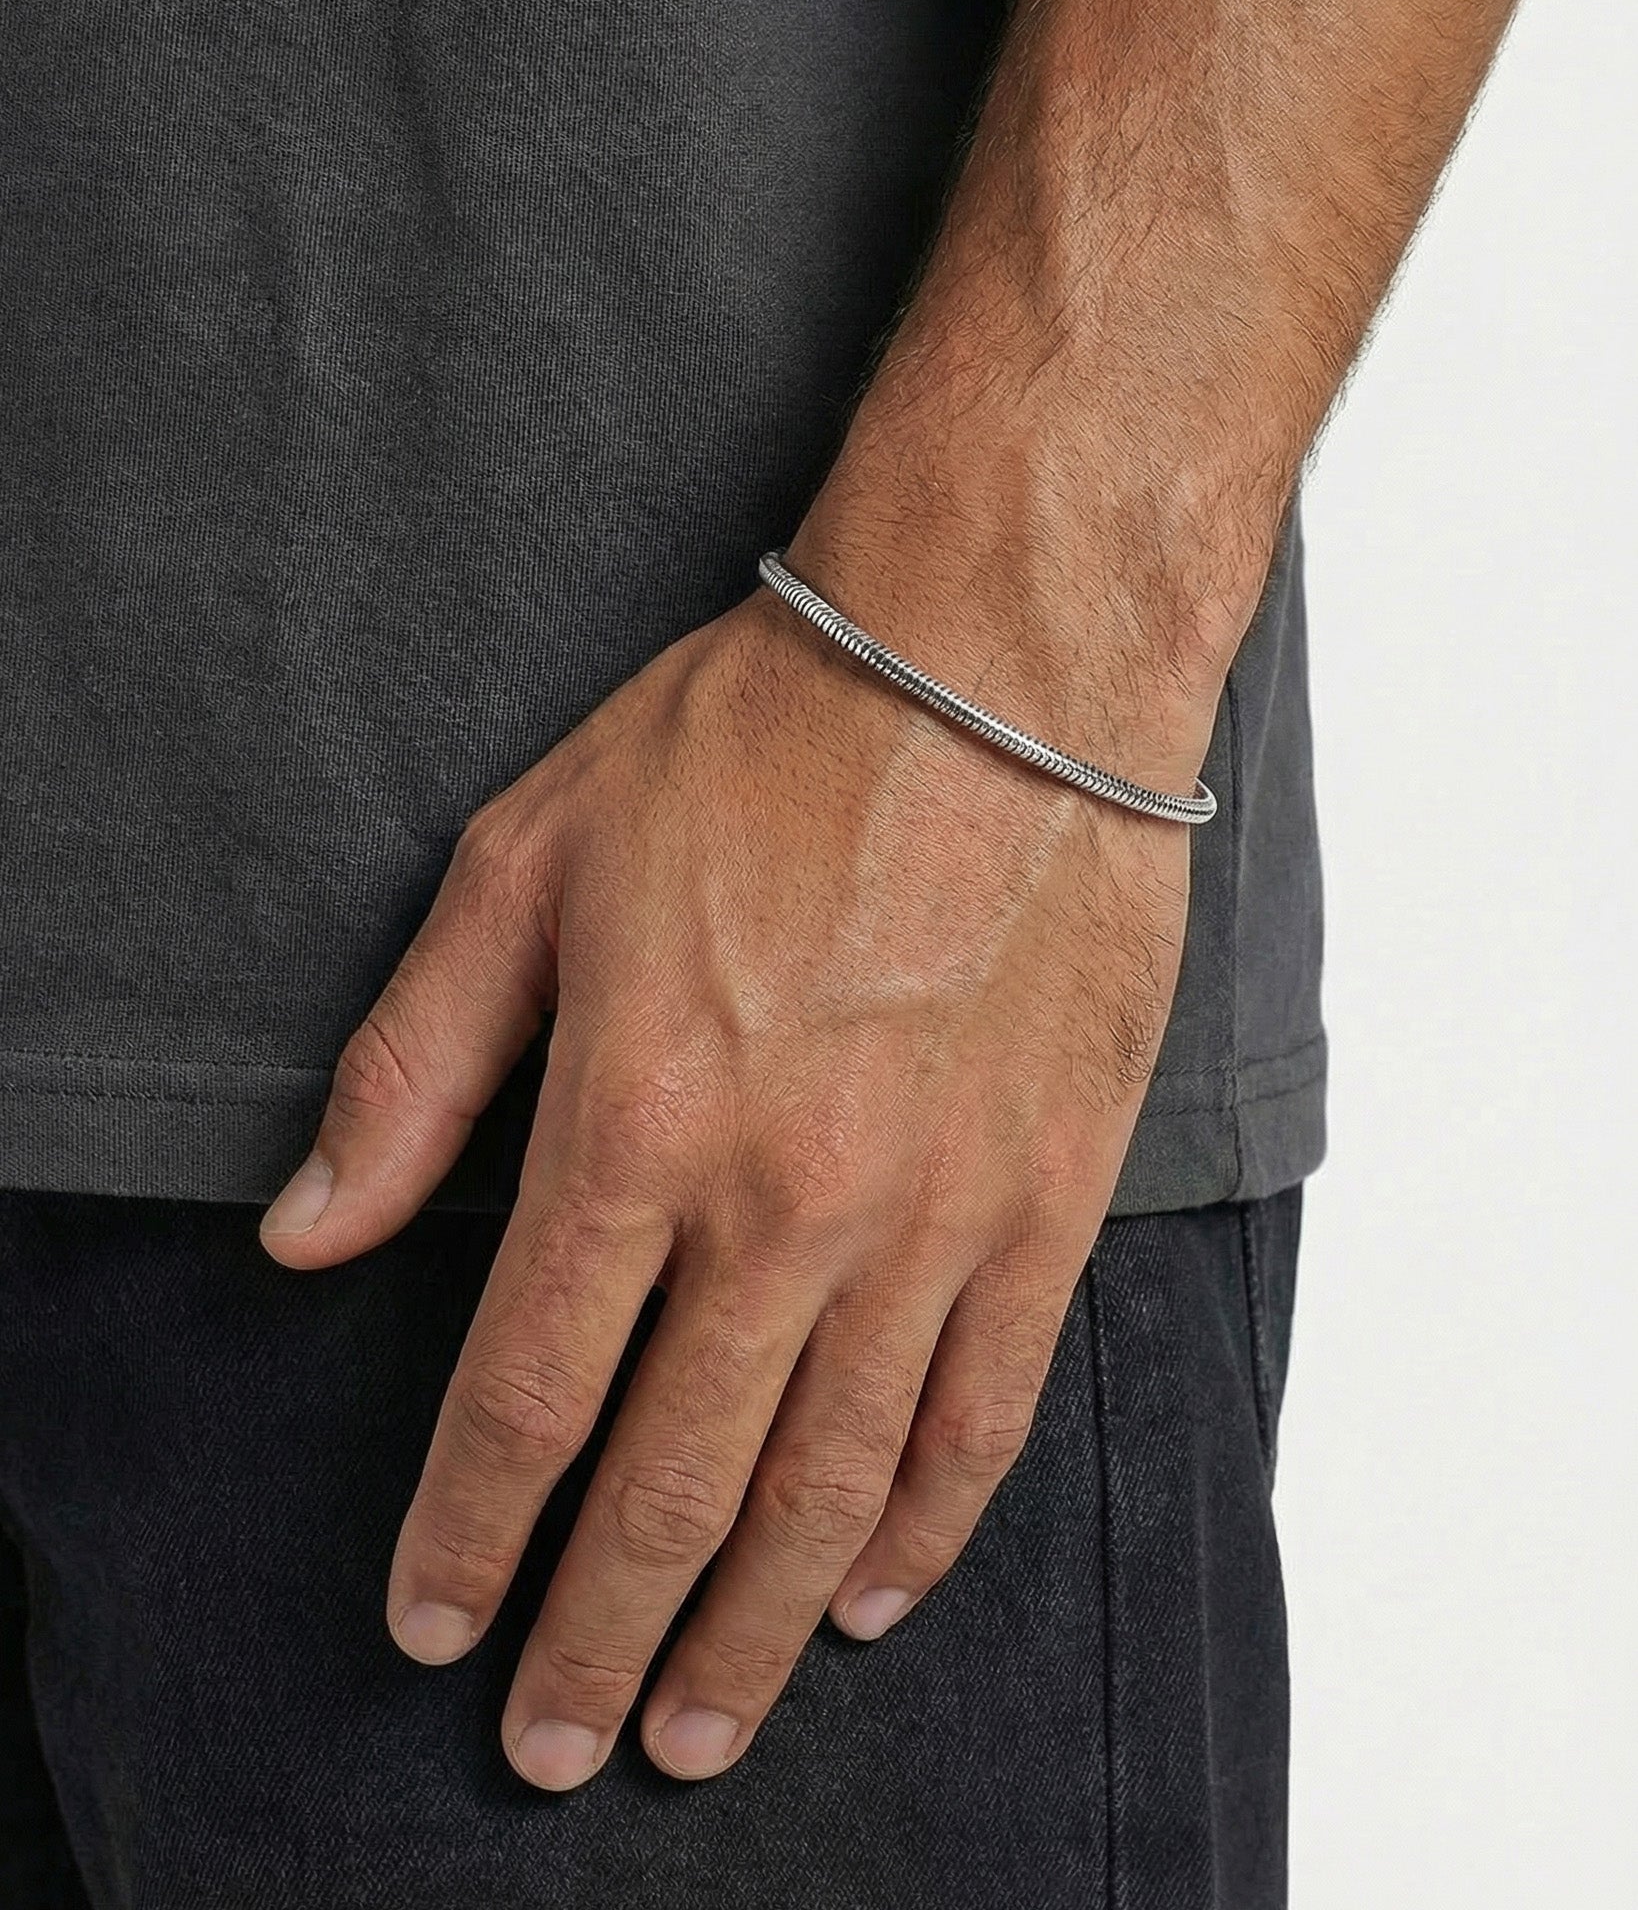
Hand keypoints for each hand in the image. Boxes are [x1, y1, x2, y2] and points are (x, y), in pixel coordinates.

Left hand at [259, 533, 1209, 1788]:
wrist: (996, 663)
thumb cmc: (756, 739)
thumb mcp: (530, 862)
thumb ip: (415, 1066)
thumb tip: (308, 1233)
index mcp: (637, 1120)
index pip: (526, 1394)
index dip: (468, 1535)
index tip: (435, 1627)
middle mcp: (788, 1202)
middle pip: (672, 1481)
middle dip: (601, 1634)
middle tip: (561, 1745)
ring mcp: (934, 1212)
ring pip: (830, 1483)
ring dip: (751, 1627)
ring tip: (701, 1727)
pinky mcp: (1048, 1195)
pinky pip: (984, 1409)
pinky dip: (923, 1526)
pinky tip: (871, 1597)